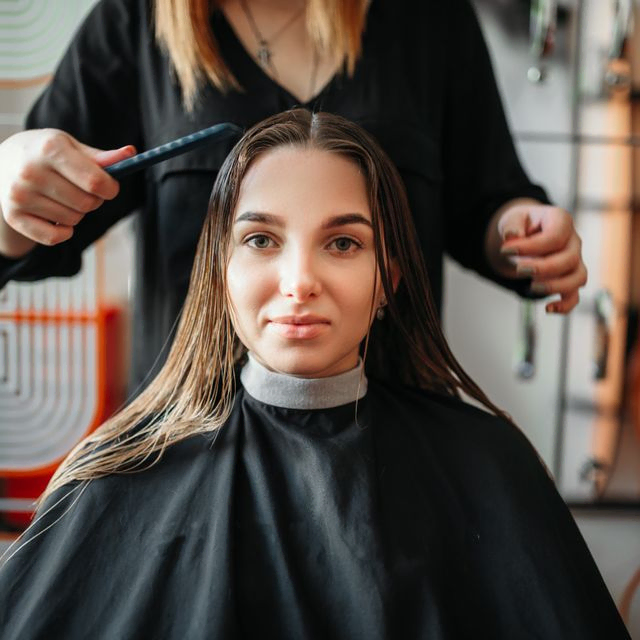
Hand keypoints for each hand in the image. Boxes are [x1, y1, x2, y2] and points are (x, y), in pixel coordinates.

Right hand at [0, 128, 134, 253]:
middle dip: (94, 200)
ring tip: (62, 197)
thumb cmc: (43, 152)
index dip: (111, 188)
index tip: (109, 187)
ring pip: (74, 220)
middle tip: (82, 190)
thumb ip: (101, 157)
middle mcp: (31, 172)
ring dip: (77, 213)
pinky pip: (54, 238)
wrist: (0, 162)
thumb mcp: (69, 146)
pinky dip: (63, 231)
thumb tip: (130, 154)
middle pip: (87, 204)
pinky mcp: (14, 216)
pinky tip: (55, 216)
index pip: (95, 181)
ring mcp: (20, 196)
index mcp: (50, 149)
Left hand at [496, 201, 586, 313]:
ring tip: (532, 286)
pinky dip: (564, 306)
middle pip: (570, 259)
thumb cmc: (522, 225)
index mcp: (561, 221)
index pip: (555, 236)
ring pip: (578, 278)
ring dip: (555, 286)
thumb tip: (512, 236)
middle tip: (519, 269)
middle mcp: (573, 241)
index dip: (530, 246)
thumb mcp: (513, 218)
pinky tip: (547, 309)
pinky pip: (574, 296)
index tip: (505, 250)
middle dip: (544, 268)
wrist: (526, 233)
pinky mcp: (568, 278)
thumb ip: (512, 225)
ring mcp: (574, 261)